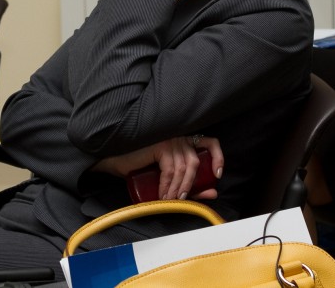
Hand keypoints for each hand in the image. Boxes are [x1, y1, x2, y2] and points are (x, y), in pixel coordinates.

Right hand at [93, 136, 223, 200]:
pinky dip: (168, 185)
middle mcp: (180, 136)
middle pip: (195, 161)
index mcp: (185, 140)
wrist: (117, 159)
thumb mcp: (171, 177)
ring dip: (179, 187)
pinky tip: (163, 194)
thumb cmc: (141, 167)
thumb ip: (191, 184)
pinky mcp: (161, 145)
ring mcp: (170, 139)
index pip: (210, 142)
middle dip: (191, 184)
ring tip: (171, 199)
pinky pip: (171, 169)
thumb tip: (213, 192)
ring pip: (184, 167)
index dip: (218, 156)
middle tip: (182, 199)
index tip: (217, 174)